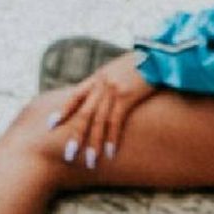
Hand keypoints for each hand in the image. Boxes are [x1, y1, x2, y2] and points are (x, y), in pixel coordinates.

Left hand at [50, 50, 157, 171]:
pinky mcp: (127, 95)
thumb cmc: (146, 61)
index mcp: (99, 75)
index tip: (51, 125)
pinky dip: (112, 138)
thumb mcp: (122, 66)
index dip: (63, 111)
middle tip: (68, 155)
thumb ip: (110, 79)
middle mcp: (102, 83)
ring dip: (93, 143)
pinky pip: (115, 121)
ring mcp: (113, 89)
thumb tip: (104, 94)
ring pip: (98, 121)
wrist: (162, 52)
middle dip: (75, 136)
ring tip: (90, 161)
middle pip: (84, 114)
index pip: (75, 95)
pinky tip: (110, 152)